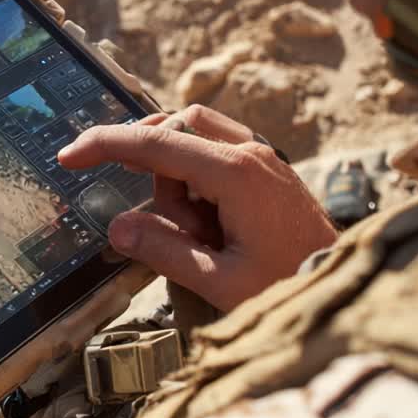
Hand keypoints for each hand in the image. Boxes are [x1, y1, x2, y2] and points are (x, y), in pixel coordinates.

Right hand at [59, 105, 337, 311]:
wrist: (347, 289)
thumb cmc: (292, 287)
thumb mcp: (220, 281)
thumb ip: (165, 251)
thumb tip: (118, 227)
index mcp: (237, 174)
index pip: (156, 143)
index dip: (106, 145)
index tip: (70, 156)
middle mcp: (252, 153)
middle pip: (176, 128)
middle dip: (156, 172)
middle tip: (175, 230)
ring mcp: (264, 158)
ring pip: (195, 138)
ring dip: (179, 181)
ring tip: (205, 237)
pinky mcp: (269, 170)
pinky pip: (217, 153)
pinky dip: (198, 179)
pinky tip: (211, 223)